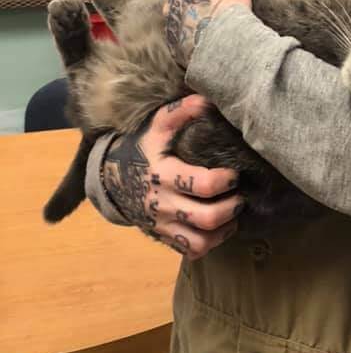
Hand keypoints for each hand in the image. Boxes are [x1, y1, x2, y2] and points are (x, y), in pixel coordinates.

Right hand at [102, 95, 243, 259]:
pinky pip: (190, 251)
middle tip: (240, 196)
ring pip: (200, 242)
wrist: (109, 177)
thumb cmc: (141, 147)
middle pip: (206, 218)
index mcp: (164, 174)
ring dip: (223, 231)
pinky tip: (218, 227)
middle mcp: (163, 203)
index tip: (234, 173)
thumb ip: (182, 111)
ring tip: (232, 214)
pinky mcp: (163, 236)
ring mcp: (162, 224)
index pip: (203, 184)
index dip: (226, 180)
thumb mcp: (158, 125)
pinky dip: (209, 243)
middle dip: (232, 208)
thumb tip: (208, 101)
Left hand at [165, 0, 251, 67]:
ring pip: (183, 28)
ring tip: (216, 33)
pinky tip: (212, 45)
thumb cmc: (227, 1)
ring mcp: (173, 32)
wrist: (229, 39)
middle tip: (217, 17)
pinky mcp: (178, 52)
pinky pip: (185, 47)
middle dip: (195, 12)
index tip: (216, 0)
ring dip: (195, 29)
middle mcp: (169, 10)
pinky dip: (195, 45)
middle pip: (181, 9)